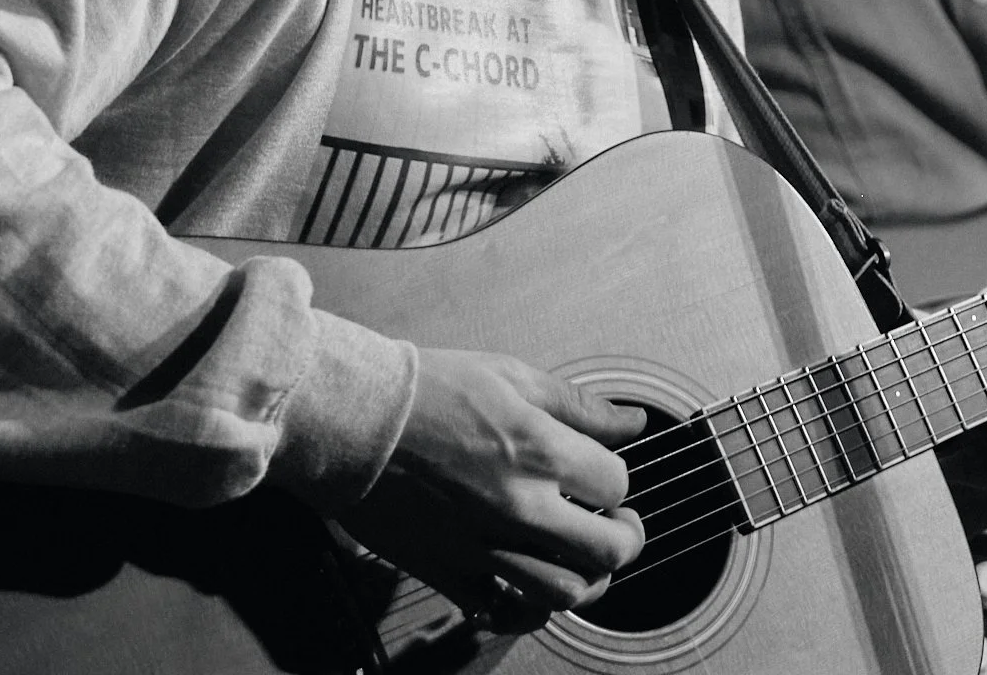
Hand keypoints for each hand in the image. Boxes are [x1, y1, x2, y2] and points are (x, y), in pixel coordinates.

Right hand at [336, 347, 644, 631]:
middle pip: (607, 550)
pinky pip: (504, 612)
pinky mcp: (450, 571)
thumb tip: (632, 422)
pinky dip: (528, 609)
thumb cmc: (426, 390)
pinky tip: (533, 587)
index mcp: (538, 449)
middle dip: (624, 538)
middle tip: (618, 525)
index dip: (614, 477)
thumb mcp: (510, 374)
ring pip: (566, 593)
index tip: (600, 471)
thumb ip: (578, 404)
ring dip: (588, 579)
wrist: (354, 418)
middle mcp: (519, 505)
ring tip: (583, 558)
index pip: (615, 483)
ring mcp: (485, 545)